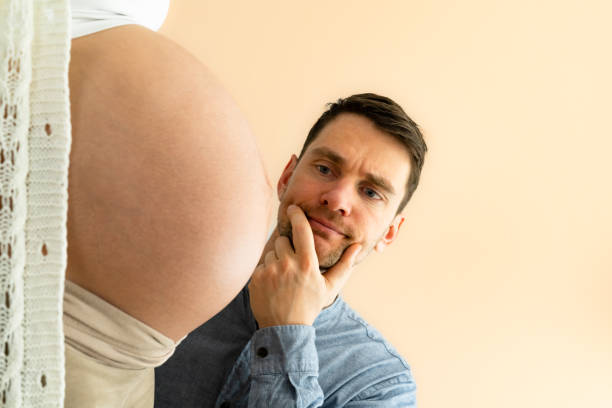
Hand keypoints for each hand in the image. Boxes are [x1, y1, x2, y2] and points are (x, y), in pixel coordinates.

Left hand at [248, 205, 360, 327]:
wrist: (285, 328)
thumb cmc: (310, 306)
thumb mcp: (330, 287)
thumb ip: (344, 265)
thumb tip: (357, 247)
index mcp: (307, 263)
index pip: (301, 229)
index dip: (297, 215)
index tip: (293, 208)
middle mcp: (288, 264)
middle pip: (282, 240)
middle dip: (286, 248)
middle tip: (292, 265)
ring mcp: (270, 271)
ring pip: (270, 253)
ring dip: (276, 261)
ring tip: (282, 279)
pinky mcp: (256, 278)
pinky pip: (260, 265)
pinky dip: (265, 272)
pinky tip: (272, 286)